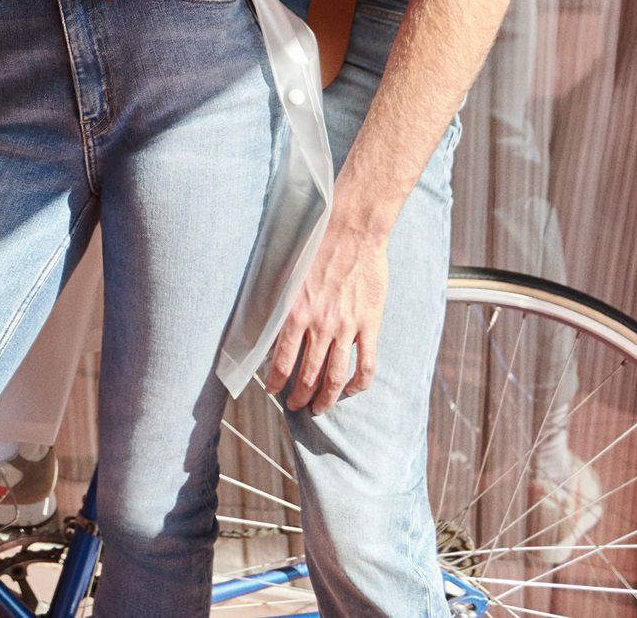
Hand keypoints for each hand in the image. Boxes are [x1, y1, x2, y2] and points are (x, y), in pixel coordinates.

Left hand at [262, 223, 388, 413]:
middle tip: (296, 406)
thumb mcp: (287, 274)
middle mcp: (320, 325)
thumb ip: (278, 303)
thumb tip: (266, 327)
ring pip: (336, 376)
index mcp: (295, 313)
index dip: (276, 382)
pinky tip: (352, 390)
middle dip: (300, 396)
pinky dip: (360, 384)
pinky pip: (367, 364)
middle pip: (308, 375)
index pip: (282, 361)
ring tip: (320, 407)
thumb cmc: (315, 245)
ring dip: (326, 398)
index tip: (273, 391)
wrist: (352, 229)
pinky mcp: (369, 324)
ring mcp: (347, 327)